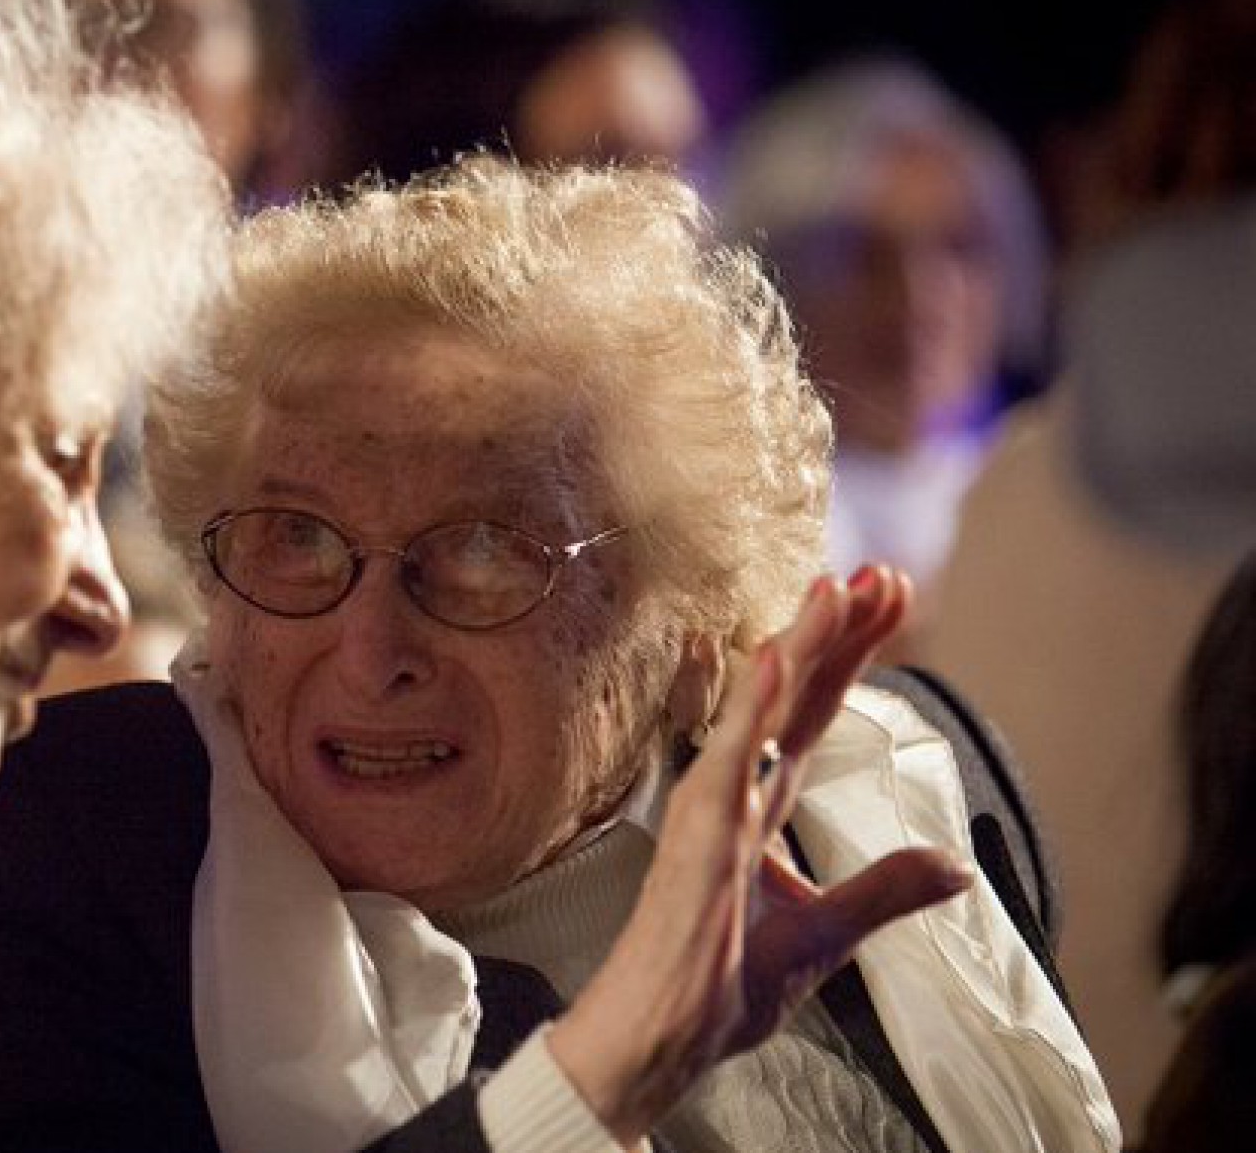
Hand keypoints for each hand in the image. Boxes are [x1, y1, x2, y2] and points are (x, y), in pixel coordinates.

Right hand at [545, 567, 974, 1142]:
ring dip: (799, 648)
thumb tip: (954, 863)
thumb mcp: (823, 936)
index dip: (850, 658)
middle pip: (796, 697)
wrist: (659, 1040)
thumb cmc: (716, 988)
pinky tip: (772, 661)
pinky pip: (726, 759)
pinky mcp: (695, 838)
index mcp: (763, 811)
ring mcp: (712, 810)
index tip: (887, 602)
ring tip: (835, 589)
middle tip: (882, 574)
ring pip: (760, 712)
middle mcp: (736, 795)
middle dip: (839, 633)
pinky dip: (748, 709)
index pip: (813, 716)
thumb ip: (883, 891)